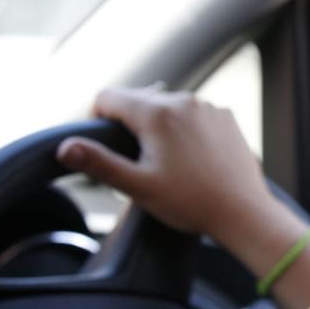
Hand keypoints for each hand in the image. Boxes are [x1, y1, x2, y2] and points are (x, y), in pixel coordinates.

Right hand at [55, 88, 273, 243]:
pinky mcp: (226, 118)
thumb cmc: (191, 202)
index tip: (100, 143)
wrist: (243, 212)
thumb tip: (66, 147)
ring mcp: (208, 108)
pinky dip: (184, 129)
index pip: (108, 97)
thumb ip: (99, 163)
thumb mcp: (138, 186)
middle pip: (138, 99)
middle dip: (128, 123)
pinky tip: (189, 158)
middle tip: (132, 159)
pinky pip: (193, 115)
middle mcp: (184, 100)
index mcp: (157, 112)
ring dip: (157, 125)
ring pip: (168, 107)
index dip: (96, 117)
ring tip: (163, 161)